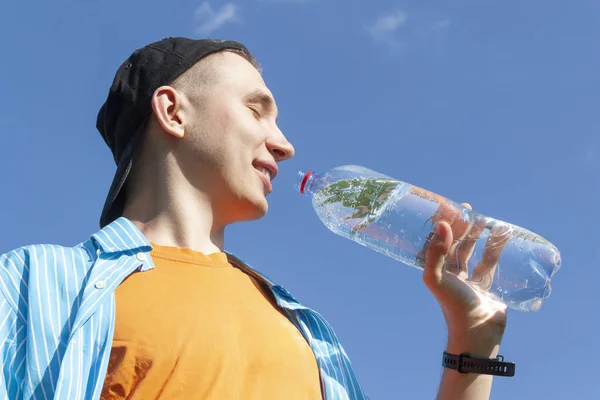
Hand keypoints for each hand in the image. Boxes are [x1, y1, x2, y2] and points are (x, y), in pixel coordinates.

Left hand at [422, 203, 507, 356]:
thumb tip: (442, 224)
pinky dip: (495, 248)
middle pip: (455, 244)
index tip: (449, 209)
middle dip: (462, 228)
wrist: (478, 332)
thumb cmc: (453, 306)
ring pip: (474, 252)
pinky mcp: (487, 285)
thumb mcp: (437, 278)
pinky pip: (490, 262)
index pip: (436, 243)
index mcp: (436, 271)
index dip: (441, 226)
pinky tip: (501, 235)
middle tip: (469, 211)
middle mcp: (450, 274)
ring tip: (485, 219)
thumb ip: (436, 252)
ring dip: (479, 235)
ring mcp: (469, 280)